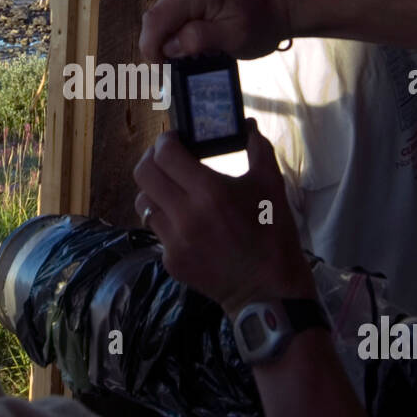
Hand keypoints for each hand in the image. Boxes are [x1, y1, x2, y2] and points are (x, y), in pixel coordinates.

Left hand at [132, 121, 314, 317]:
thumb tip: (246, 124)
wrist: (269, 291)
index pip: (165, 154)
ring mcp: (174, 241)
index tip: (176, 140)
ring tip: (173, 188)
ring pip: (143, 203)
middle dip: (152, 159)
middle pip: (143, 174)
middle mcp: (185, 215)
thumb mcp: (272, 186)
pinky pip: (157, 230)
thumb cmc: (274, 234)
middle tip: (167, 158)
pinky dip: (167, 220)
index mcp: (210, 192)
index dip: (166, 141)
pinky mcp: (171, 261)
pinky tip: (186, 221)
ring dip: (155, 190)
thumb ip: (258, 148)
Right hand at [139, 0, 291, 61]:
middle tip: (184, 65)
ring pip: (161, 16)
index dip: (152, 50)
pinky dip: (178, 28)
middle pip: (155, 19)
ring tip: (196, 50)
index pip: (156, 21)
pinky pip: (171, 10)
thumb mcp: (235, 37)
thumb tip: (167, 48)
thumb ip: (198, 39)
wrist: (282, 0)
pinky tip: (196, 37)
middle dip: (163, 45)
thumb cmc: (264, 21)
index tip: (164, 72)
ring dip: (171, 38)